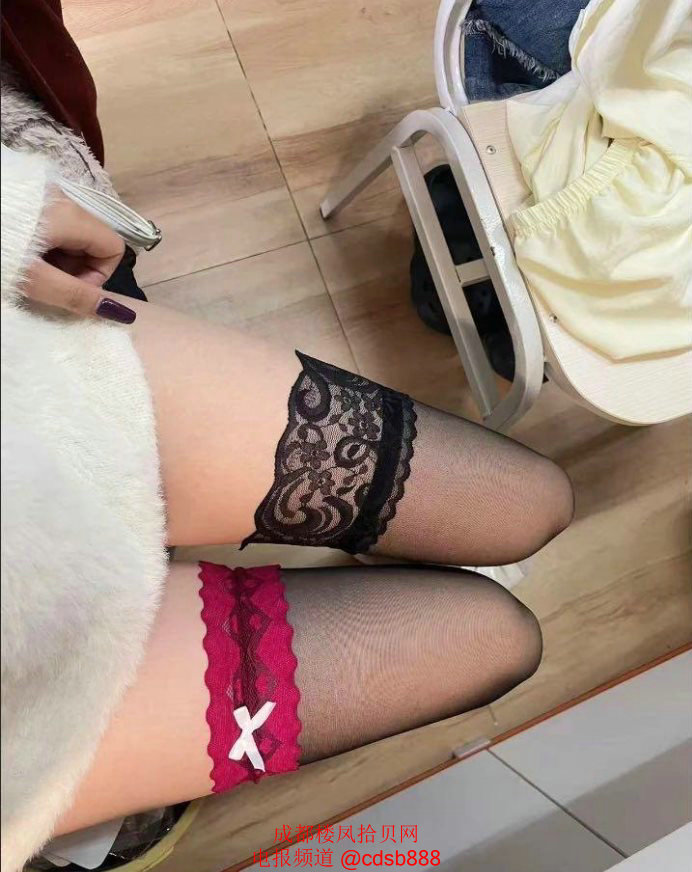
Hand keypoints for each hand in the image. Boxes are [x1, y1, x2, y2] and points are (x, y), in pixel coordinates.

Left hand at [24, 192, 136, 323]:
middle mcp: (65, 199)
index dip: (99, 275)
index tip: (71, 288)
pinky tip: (19, 252)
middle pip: (93, 241)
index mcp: (73, 216)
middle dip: (77, 269)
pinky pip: (51, 223)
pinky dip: (43, 243)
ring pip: (71, 235)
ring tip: (29, 267)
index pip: (113, 247)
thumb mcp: (34, 279)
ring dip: (59, 258)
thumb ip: (76, 296)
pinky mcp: (26, 195)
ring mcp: (44, 194)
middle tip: (46, 282)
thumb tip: (122, 314)